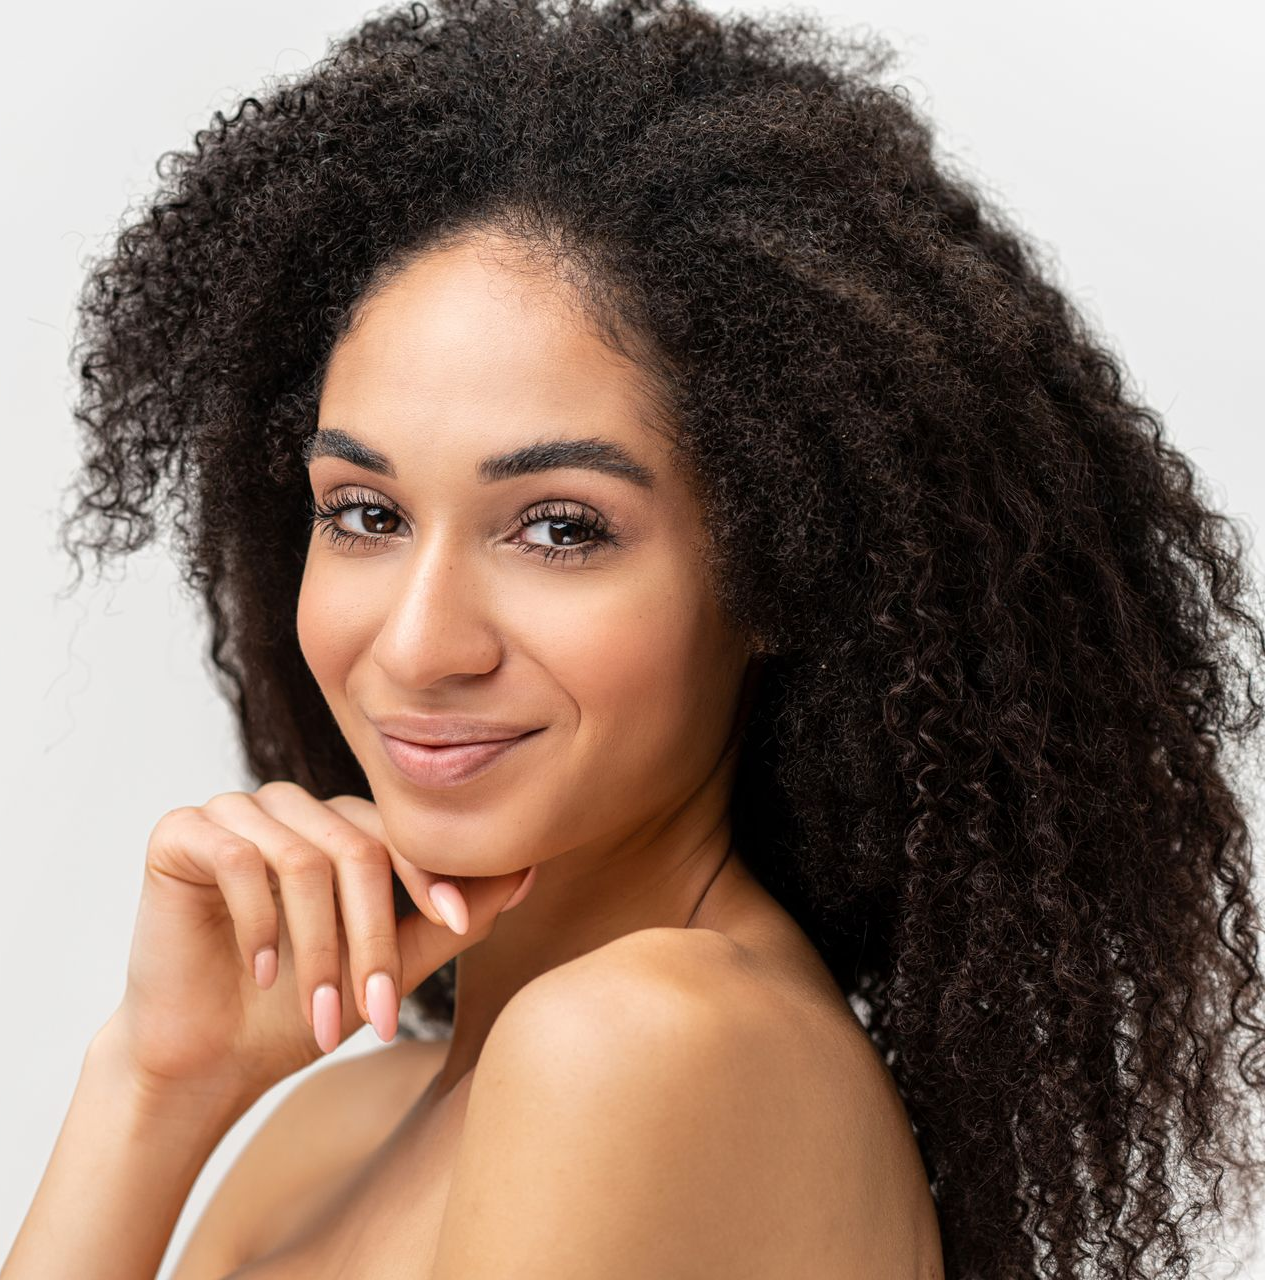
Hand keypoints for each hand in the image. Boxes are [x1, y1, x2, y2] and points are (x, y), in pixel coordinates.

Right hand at [105, 782, 535, 1106]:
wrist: (206, 1058)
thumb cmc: (298, 1012)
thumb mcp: (390, 966)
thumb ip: (452, 920)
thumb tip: (527, 872)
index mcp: (341, 826)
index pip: (400, 833)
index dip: (430, 878)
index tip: (458, 926)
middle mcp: (293, 808)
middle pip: (358, 849)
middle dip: (373, 939)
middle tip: (378, 1014)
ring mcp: (235, 812)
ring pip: (304, 859)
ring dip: (317, 949)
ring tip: (319, 1015)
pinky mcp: (181, 832)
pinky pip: (237, 858)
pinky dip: (258, 923)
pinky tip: (259, 972)